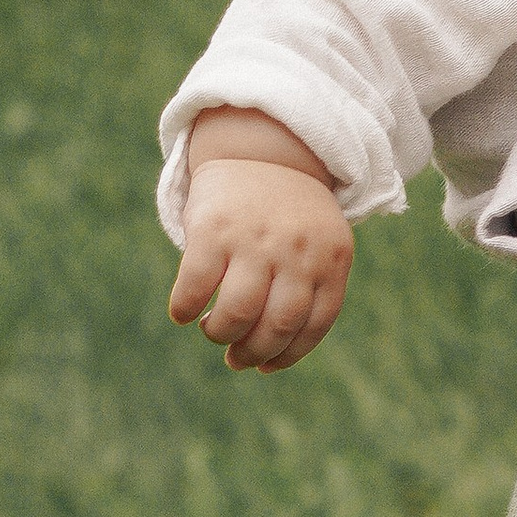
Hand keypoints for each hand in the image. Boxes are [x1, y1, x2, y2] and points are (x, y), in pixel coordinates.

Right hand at [171, 135, 353, 371]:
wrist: (263, 150)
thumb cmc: (290, 216)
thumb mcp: (319, 245)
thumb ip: (309, 290)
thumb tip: (270, 357)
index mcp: (331, 259)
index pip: (315, 324)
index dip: (287, 355)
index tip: (265, 366)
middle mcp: (297, 251)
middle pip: (277, 325)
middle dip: (252, 353)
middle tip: (236, 358)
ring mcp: (255, 240)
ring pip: (238, 313)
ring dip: (220, 335)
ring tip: (214, 331)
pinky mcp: (214, 229)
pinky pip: (196, 286)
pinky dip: (185, 309)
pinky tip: (185, 313)